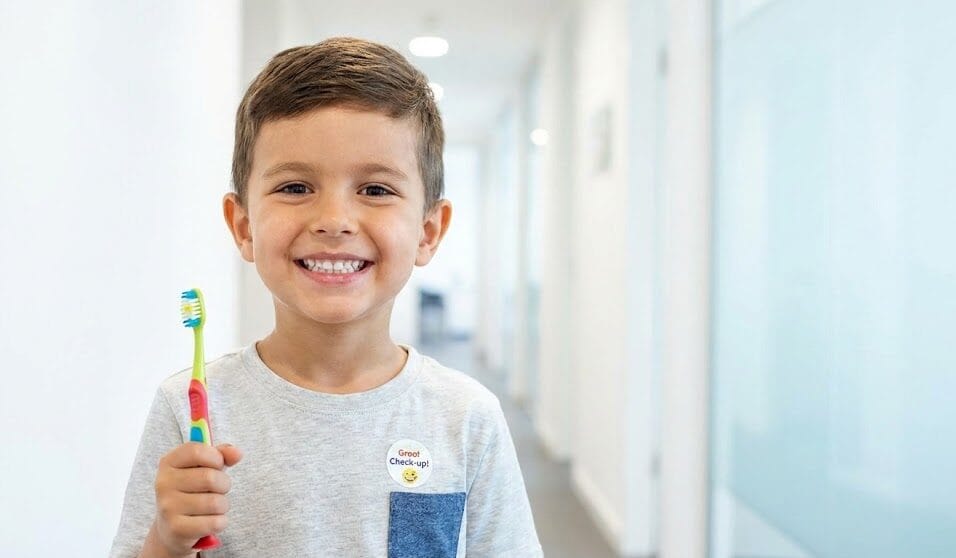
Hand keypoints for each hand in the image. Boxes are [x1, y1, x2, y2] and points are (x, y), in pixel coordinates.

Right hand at [143, 442, 242, 557]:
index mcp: (168, 463)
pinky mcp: (177, 529)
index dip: (215, 457)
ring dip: (223, 506)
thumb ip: (222, 455)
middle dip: (224, 484)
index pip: (196, 451)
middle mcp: (163, 484)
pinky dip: (221, 522)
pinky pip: (215, 523)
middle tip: (218, 490)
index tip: (218, 465)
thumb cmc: (192, 491)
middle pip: (210, 478)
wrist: (172, 528)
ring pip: (216, 502)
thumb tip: (237, 453)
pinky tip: (210, 521)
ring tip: (213, 507)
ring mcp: (168, 507)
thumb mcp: (204, 467)